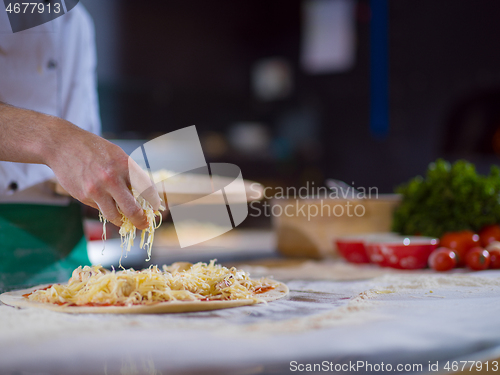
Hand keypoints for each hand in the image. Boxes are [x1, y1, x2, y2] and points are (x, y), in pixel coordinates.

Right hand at [44, 119, 160, 229]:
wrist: (62, 144)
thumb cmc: (93, 148)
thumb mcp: (117, 154)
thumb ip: (129, 173)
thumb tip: (144, 194)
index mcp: (125, 165)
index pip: (147, 189)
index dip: (153, 202)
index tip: (156, 208)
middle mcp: (112, 178)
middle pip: (133, 209)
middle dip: (141, 220)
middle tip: (143, 224)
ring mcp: (97, 189)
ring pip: (115, 215)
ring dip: (122, 221)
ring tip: (125, 220)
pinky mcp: (84, 196)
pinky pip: (99, 209)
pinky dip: (105, 209)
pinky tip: (104, 201)